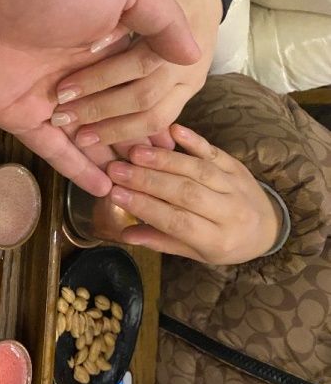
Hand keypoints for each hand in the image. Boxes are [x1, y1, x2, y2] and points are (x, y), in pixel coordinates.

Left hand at [0, 0, 198, 196]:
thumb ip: (162, 17)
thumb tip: (193, 55)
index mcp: (105, 40)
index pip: (140, 82)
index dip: (158, 106)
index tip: (178, 135)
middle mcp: (79, 71)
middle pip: (115, 114)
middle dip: (137, 139)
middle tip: (163, 169)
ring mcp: (50, 99)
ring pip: (88, 138)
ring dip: (112, 159)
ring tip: (141, 187)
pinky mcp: (23, 118)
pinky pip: (55, 152)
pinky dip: (79, 170)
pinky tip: (105, 189)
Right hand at [106, 124, 281, 264]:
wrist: (267, 229)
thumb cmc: (223, 244)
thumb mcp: (196, 253)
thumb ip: (162, 241)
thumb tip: (125, 235)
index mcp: (218, 240)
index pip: (177, 221)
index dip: (145, 207)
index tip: (115, 194)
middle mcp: (230, 212)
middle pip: (185, 192)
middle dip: (148, 180)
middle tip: (117, 169)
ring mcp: (235, 185)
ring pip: (197, 170)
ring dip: (164, 159)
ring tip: (134, 152)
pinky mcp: (236, 165)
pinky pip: (214, 151)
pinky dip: (194, 139)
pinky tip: (173, 130)